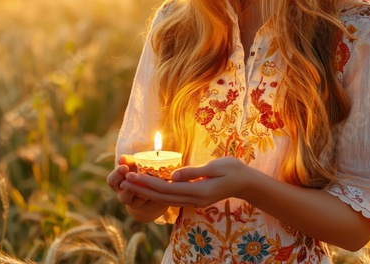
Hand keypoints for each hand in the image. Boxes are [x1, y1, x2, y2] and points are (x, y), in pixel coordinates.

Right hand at [107, 155, 167, 213]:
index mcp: (119, 184)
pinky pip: (153, 202)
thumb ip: (129, 161)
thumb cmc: (139, 171)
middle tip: (139, 178)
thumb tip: (121, 159)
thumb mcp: (134, 164)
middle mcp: (125, 197)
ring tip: (153, 181)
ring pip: (140, 201)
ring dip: (146, 191)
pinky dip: (157, 193)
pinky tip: (162, 186)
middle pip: (124, 197)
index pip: (112, 181)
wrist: (152, 188)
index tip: (125, 167)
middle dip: (131, 187)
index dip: (117, 175)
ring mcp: (137, 204)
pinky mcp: (150, 207)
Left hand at [122, 157, 251, 207]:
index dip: (147, 182)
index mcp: (197, 191)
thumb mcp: (215, 167)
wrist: (247, 182)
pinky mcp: (195, 199)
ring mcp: (194, 201)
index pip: (166, 188)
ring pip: (165, 199)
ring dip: (147, 192)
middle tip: (123, 182)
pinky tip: (149, 188)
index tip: (132, 175)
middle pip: (162, 196)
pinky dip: (158, 193)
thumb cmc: (233, 170)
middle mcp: (193, 199)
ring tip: (131, 185)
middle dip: (142, 189)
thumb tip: (172, 175)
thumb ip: (193, 172)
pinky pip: (173, 198)